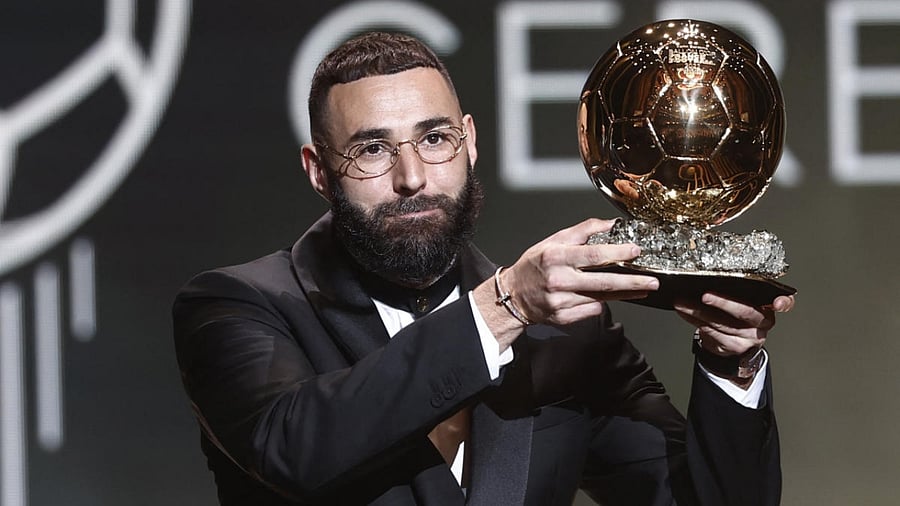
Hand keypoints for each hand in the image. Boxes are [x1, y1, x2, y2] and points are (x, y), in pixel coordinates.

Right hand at [475, 218, 658, 330]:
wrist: (513, 296)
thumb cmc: (534, 266)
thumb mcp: (552, 241)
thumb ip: (582, 232)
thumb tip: (610, 225)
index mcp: (556, 257)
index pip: (591, 255)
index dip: (616, 253)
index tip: (635, 251)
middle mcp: (559, 280)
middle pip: (603, 282)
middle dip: (631, 282)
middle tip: (653, 281)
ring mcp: (561, 302)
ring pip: (601, 298)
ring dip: (624, 293)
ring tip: (641, 288)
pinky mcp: (564, 317)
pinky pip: (591, 310)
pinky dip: (600, 303)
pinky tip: (603, 297)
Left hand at [673, 293, 794, 357]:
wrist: (733, 345)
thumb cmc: (737, 316)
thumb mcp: (744, 302)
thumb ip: (739, 291)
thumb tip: (710, 274)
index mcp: (769, 306)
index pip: (785, 303)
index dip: (783, 302)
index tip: (777, 303)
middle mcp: (763, 322)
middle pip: (745, 312)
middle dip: (723, 303)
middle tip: (705, 295)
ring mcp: (750, 337)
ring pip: (723, 323)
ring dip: (698, 311)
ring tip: (682, 302)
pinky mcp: (735, 347)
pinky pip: (712, 332)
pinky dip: (694, 320)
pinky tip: (684, 312)